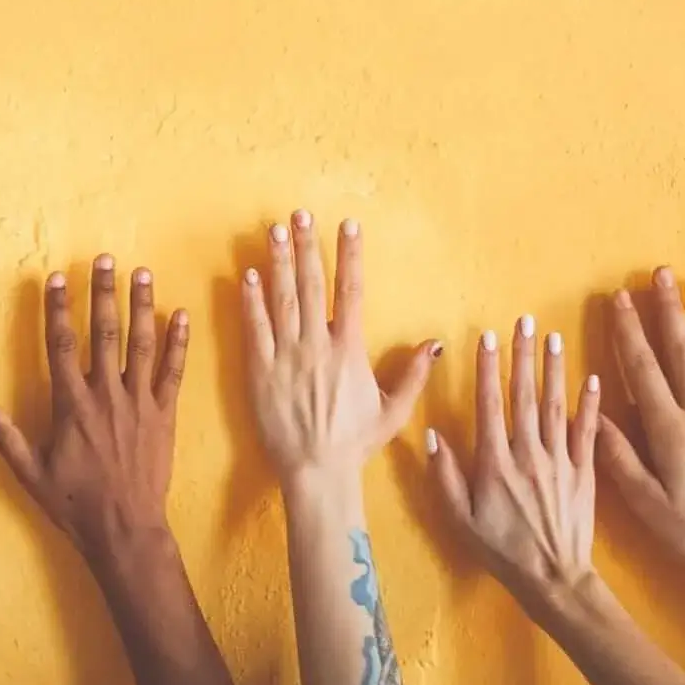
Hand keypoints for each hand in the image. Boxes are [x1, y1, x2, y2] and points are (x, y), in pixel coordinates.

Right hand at [0, 256, 187, 561]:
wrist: (125, 529)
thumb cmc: (74, 503)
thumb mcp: (29, 472)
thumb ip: (2, 434)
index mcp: (72, 405)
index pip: (62, 345)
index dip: (59, 309)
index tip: (58, 278)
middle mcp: (107, 395)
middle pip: (105, 333)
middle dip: (103, 293)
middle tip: (106, 258)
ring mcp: (140, 403)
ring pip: (142, 344)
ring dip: (141, 305)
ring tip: (141, 272)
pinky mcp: (165, 415)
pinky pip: (173, 372)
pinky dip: (177, 342)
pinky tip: (181, 315)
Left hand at [240, 210, 441, 491]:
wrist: (316, 470)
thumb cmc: (355, 443)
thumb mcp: (393, 410)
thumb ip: (414, 374)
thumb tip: (435, 344)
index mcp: (349, 350)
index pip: (351, 290)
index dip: (349, 255)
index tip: (348, 225)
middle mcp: (317, 345)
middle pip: (311, 285)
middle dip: (306, 247)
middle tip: (299, 214)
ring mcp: (287, 356)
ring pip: (281, 299)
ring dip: (278, 262)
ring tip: (274, 231)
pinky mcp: (261, 371)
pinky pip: (255, 329)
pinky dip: (251, 301)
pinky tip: (248, 275)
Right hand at [429, 319, 602, 609]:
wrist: (554, 580)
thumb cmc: (502, 552)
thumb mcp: (461, 520)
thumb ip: (445, 477)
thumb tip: (431, 434)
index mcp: (495, 464)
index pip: (490, 406)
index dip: (487, 369)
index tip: (487, 337)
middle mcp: (528, 455)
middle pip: (524, 397)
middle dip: (522, 356)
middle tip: (524, 321)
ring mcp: (560, 462)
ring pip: (555, 406)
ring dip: (554, 369)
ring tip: (553, 336)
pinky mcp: (585, 473)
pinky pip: (587, 433)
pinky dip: (590, 405)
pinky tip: (591, 378)